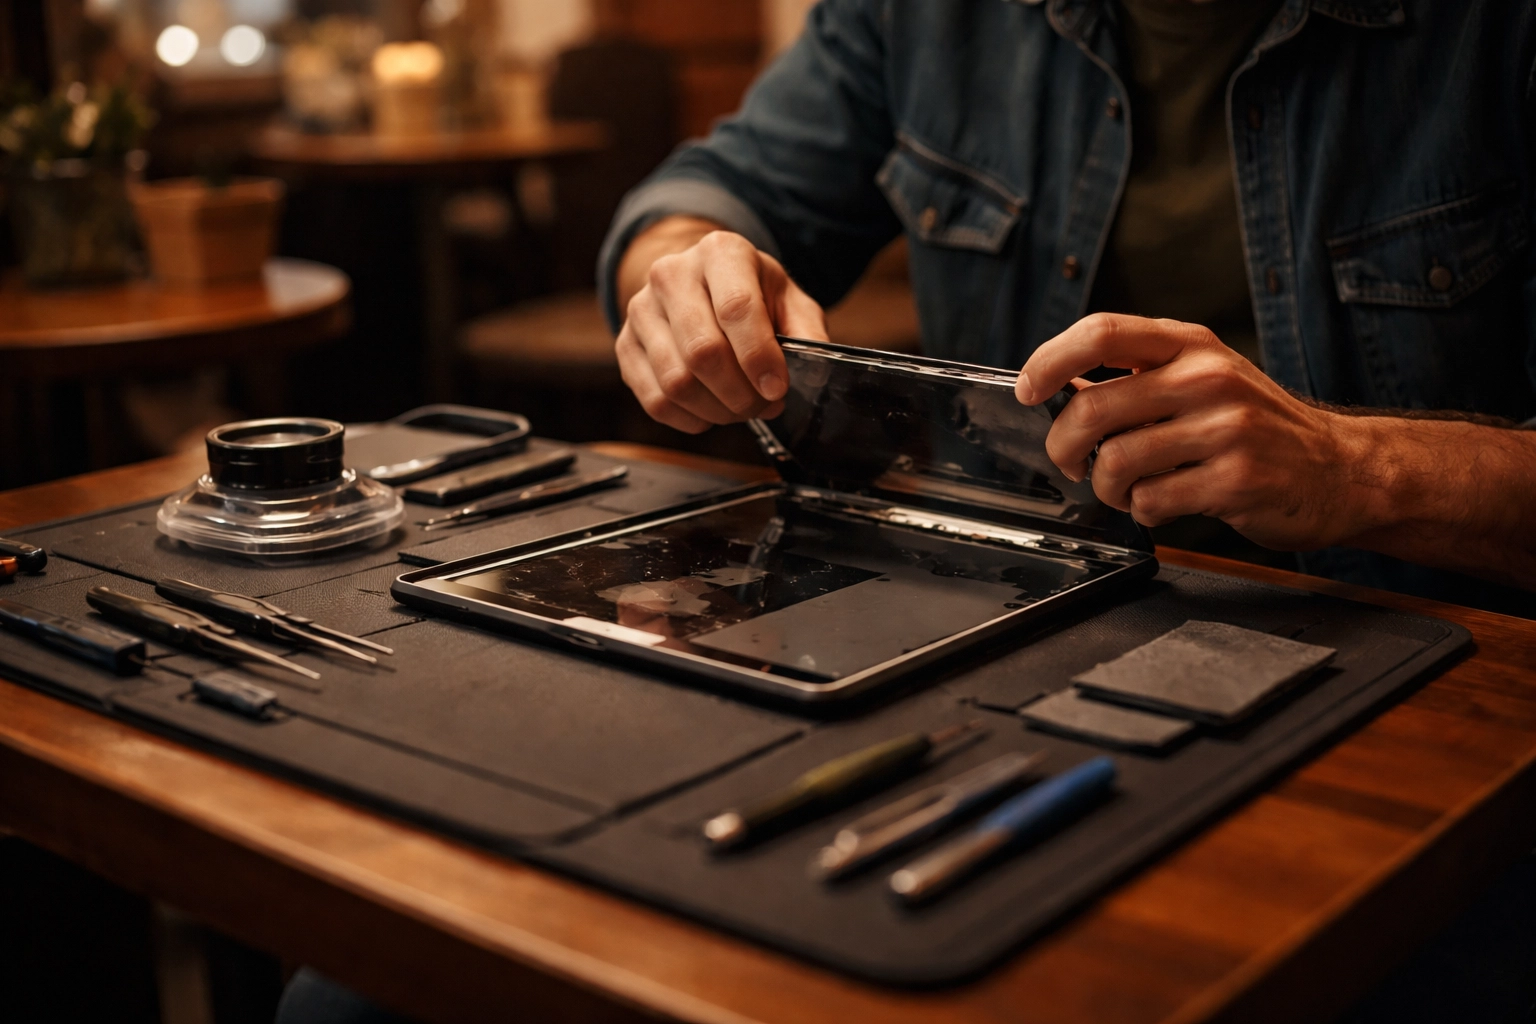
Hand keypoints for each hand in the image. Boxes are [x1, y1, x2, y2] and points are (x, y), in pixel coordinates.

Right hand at [616, 229, 827, 433]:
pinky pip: (655, 400)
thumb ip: (806, 333)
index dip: (759, 358)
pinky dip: (690, 419)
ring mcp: (641, 309)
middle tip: (762, 405)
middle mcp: (671, 274)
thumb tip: (814, 374)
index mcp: (720, 252)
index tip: (776, 389)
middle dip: (740, 394)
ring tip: (740, 409)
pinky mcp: (626, 344)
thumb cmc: (750, 293)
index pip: (736, 308)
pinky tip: (711, 412)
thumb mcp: (788, 300)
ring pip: (677, 382)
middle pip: (703, 352)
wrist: (700, 283)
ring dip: (717, 411)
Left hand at [1015, 313, 1375, 549]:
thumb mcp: (1202, 379)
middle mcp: (1208, 377)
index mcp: (1191, 345)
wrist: (1342, 470)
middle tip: (1072, 462)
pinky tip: (1164, 503)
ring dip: (1106, 487)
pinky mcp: (1236, 480)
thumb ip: (1138, 378)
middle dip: (1065, 446)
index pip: (1101, 332)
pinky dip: (1143, 511)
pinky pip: (1151, 501)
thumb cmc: (1257, 426)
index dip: (1049, 361)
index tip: (1028, 390)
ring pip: (1117, 462)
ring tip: (1126, 488)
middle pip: (1094, 407)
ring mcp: (1226, 429)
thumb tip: (1059, 387)